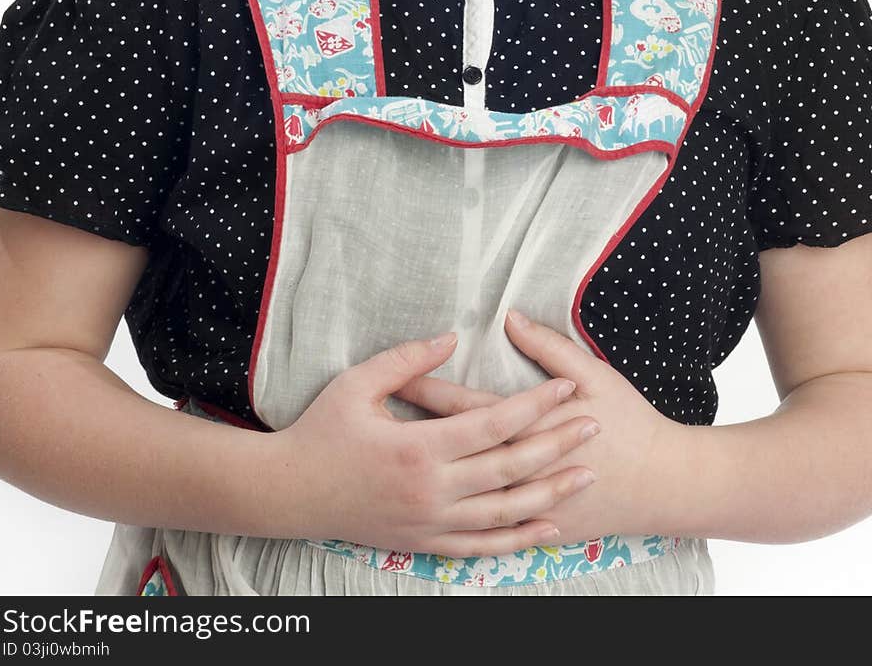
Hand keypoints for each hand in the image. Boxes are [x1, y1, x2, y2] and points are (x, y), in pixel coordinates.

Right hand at [262, 329, 600, 555]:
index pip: (492, 424)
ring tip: (586, 475)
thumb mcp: (357, 383)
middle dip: (557, 444)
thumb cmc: (321, 431)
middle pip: (509, 468)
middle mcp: (430, 490)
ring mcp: (429, 522)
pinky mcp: (423, 543)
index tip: (566, 386)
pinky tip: (547, 527)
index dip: (535, 404)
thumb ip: (407, 360)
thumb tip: (451, 336)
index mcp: (417, 447)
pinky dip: (519, 539)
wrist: (290, 493)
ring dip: (550, 494)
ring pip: (505, 512)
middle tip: (593, 424)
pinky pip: (481, 547)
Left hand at [393, 309, 687, 543]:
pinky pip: (488, 531)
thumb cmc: (627, 422)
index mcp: (528, 428)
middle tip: (379, 411)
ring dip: (430, 475)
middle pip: (454, 447)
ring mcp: (528, 506)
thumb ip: (548, 347)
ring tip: (394, 458)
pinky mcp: (537, 531)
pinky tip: (435, 506)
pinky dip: (460, 517)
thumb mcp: (592, 374)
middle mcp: (520, 470)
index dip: (429, 389)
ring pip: (463, 492)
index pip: (465, 407)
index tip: (399, 378)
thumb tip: (511, 318)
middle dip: (416, 428)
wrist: (663, 483)